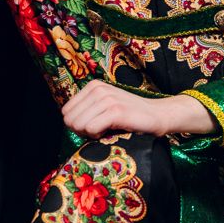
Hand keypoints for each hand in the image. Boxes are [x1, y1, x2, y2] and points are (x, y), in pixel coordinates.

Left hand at [60, 81, 212, 139]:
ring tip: (107, 129)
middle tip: (100, 130)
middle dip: (81, 130)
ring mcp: (107, 98)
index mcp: (93, 86)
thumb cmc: (130, 116)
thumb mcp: (104, 106)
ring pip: (78, 125)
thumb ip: (87, 109)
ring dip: (91, 134)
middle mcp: (98, 89)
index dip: (77, 124)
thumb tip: (67, 122)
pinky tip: (111, 131)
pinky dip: (98, 136)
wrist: (157, 116)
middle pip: (69, 119)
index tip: (94, 125)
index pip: (66, 112)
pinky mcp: (115, 111)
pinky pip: (90, 129)